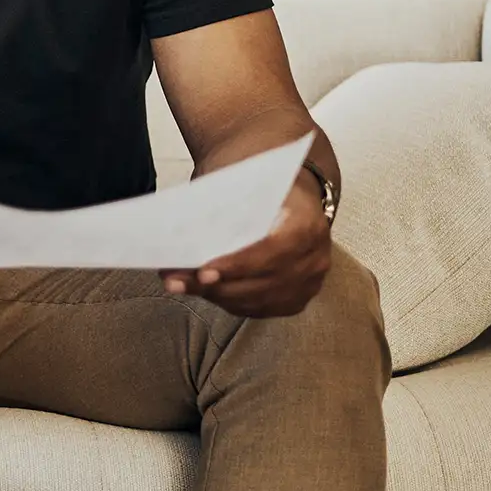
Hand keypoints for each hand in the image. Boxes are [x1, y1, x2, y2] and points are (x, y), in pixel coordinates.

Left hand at [161, 171, 331, 316]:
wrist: (293, 195)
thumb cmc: (263, 186)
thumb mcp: (248, 182)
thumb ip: (226, 204)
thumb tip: (186, 229)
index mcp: (307, 224)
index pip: (273, 252)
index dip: (237, 265)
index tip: (203, 272)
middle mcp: (315, 257)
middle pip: (262, 282)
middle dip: (215, 286)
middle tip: (175, 281)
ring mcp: (310, 282)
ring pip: (258, 300)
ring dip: (216, 296)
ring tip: (180, 285)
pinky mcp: (298, 298)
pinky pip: (260, 308)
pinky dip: (229, 302)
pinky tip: (203, 291)